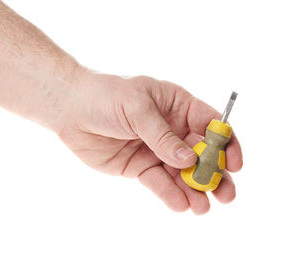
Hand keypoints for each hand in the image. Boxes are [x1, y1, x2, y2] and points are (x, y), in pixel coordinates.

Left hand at [58, 68, 242, 213]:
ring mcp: (157, 150)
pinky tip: (181, 206)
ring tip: (203, 208)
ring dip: (195, 191)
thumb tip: (190, 160)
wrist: (72, 110)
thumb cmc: (106, 97)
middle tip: (226, 195)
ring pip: (183, 173)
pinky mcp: (141, 167)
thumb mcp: (137, 109)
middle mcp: (172, 129)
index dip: (226, 144)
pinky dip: (170, 194)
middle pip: (202, 154)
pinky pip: (160, 182)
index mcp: (178, 106)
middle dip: (215, 175)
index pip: (210, 125)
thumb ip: (162, 136)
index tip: (234, 164)